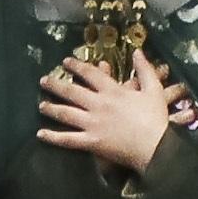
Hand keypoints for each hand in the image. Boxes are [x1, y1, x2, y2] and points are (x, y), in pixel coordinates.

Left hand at [39, 57, 175, 175]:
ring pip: (66, 114)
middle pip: (72, 92)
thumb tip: (137, 51)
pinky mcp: (91, 142)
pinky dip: (53, 137)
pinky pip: (68, 139)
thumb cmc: (156, 119)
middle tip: (43, 80)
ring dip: (51, 108)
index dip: (76, 66)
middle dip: (56, 85)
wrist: (156, 147)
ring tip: (41, 105)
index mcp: (112, 91)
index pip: (90, 74)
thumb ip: (145, 69)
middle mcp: (98, 105)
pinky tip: (40, 134)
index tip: (65, 62)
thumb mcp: (154, 90)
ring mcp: (92, 124)